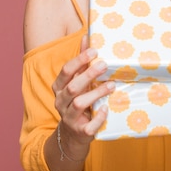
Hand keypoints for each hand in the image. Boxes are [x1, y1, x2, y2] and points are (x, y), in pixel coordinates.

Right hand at [52, 36, 114, 155]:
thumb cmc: (77, 101)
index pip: (66, 71)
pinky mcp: (80, 131)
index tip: (94, 51)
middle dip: (88, 75)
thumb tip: (87, 36)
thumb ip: (81, 61)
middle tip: (104, 65)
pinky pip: (89, 126)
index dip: (79, 60)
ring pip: (80, 104)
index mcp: (59, 87)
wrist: (73, 134)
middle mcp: (61, 101)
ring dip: (96, 93)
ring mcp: (69, 117)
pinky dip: (98, 118)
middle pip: (73, 86)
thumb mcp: (76, 81)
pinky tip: (106, 109)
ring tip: (111, 85)